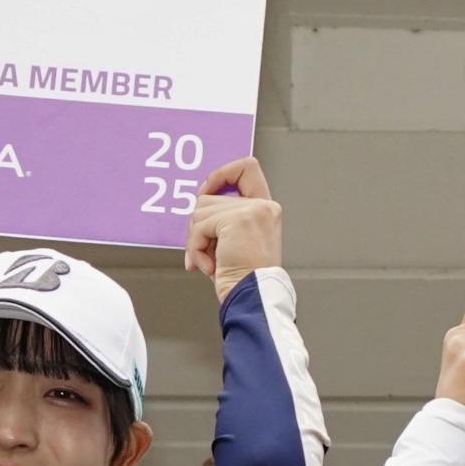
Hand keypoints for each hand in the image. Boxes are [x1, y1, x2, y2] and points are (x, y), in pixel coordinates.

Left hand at [183, 158, 281, 289]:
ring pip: (200, 210)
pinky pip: (199, 226)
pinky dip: (196, 248)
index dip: (221, 175)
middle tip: (209, 250)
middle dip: (199, 226)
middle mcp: (264, 206)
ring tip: (212, 261)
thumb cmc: (244, 278)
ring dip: (197, 240)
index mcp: (267, 210)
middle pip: (209, 197)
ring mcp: (253, 211)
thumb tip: (200, 198)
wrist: (253, 298)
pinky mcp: (237, 220)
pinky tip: (211, 265)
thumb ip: (225, 215)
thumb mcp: (237, 240)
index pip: (246, 167)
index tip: (207, 192)